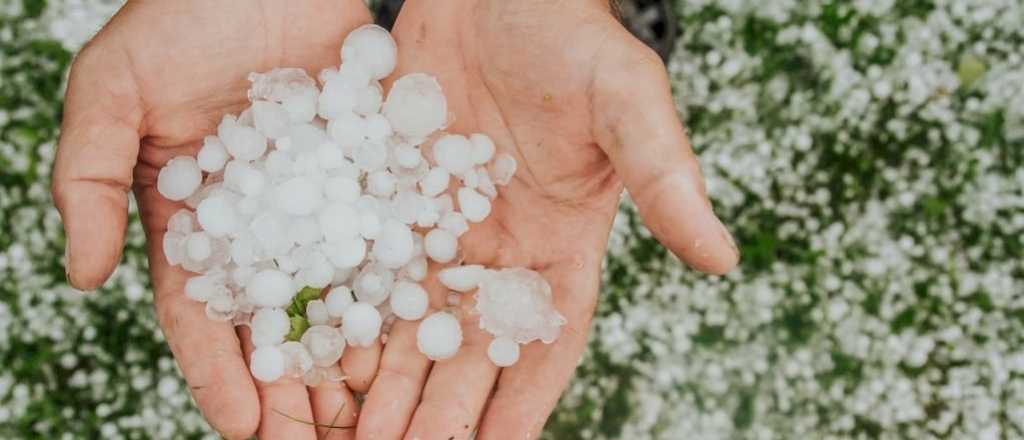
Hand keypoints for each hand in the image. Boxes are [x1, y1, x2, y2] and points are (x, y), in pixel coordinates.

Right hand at [51, 1, 370, 437]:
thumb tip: (81, 276)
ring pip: (336, 297)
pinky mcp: (376, 178)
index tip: (242, 427)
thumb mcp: (115, 87)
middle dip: (291, 389)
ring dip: (350, 360)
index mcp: (194, 217)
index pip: (203, 312)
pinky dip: (398, 295)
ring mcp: (322, 204)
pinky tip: (416, 339)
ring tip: (371, 417)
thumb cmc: (186, 13)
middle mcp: (262, 223)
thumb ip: (87, 176)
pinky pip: (389, 243)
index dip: (219, 372)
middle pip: (275, 323)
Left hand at [355, 1, 738, 438]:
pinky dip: (342, 320)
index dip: (520, 404)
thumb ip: (665, 178)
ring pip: (408, 326)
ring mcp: (438, 229)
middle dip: (436, 415)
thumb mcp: (626, 99)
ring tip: (347, 437)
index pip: (546, 343)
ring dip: (382, 386)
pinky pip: (361, 271)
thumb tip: (723, 260)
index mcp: (562, 244)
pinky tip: (312, 361)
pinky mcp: (386, 201)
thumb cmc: (570, 34)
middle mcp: (498, 250)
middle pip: (467, 351)